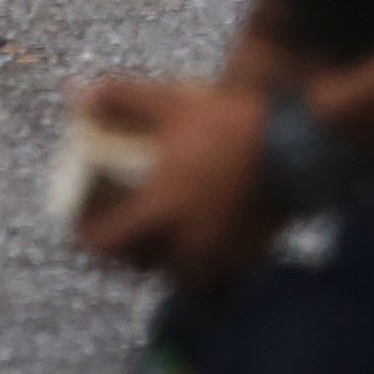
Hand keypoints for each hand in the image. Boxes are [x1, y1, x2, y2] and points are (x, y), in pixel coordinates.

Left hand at [73, 75, 284, 293]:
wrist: (296, 142)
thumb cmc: (228, 124)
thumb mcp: (171, 104)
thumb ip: (123, 99)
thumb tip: (77, 91)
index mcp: (160, 210)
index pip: (109, 244)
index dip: (91, 241)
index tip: (87, 230)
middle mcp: (185, 242)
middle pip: (143, 267)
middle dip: (130, 255)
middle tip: (129, 236)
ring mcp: (220, 254)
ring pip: (185, 283)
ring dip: (174, 272)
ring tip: (174, 251)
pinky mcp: (251, 257)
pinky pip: (226, 282)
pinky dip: (216, 279)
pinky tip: (215, 258)